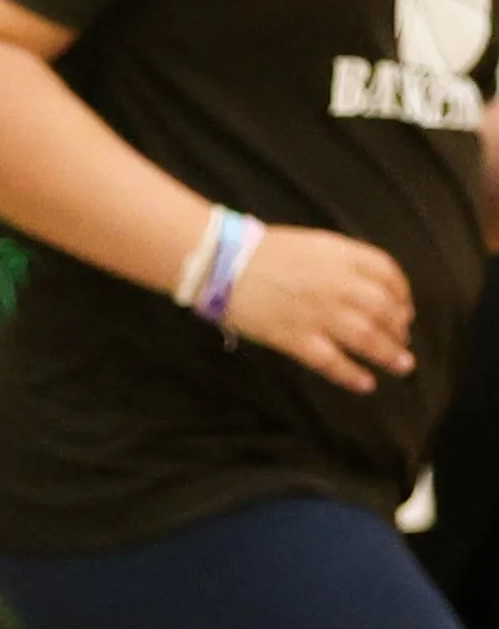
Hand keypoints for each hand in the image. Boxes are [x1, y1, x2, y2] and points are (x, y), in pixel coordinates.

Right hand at [226, 228, 414, 394]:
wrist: (224, 262)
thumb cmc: (265, 252)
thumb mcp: (315, 244)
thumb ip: (343, 262)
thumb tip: (366, 286)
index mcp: (343, 256)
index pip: (389, 275)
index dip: (403, 295)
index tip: (405, 309)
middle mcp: (338, 285)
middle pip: (384, 309)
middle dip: (399, 327)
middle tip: (403, 340)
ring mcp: (319, 313)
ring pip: (367, 337)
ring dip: (389, 353)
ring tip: (401, 364)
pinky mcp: (296, 338)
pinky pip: (332, 362)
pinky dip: (352, 375)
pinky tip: (366, 384)